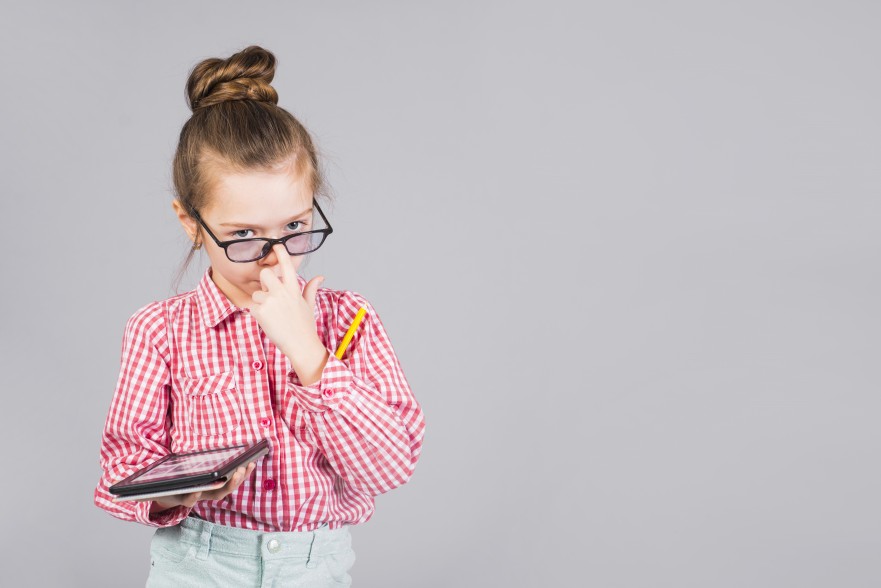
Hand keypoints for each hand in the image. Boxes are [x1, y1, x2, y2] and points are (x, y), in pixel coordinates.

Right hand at [145, 463, 256, 512]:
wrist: (167, 493)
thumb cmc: (160, 485)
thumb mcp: (149, 487)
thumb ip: (138, 488)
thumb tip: (114, 487)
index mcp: (181, 496)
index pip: (188, 499)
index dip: (193, 496)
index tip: (196, 490)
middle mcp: (198, 496)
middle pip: (216, 495)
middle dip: (229, 484)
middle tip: (237, 472)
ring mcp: (210, 492)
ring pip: (228, 489)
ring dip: (240, 478)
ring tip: (248, 464)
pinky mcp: (219, 485)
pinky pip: (233, 480)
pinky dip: (242, 472)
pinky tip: (251, 461)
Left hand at [247, 244, 328, 384]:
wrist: (301, 345)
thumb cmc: (305, 326)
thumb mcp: (309, 305)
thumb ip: (311, 289)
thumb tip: (320, 277)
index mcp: (294, 289)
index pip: (287, 266)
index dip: (280, 253)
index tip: (276, 244)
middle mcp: (282, 292)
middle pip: (265, 274)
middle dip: (264, 281)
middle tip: (269, 294)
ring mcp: (271, 302)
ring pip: (257, 293)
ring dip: (260, 303)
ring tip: (271, 315)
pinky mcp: (261, 312)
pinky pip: (252, 308)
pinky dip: (257, 315)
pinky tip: (268, 323)